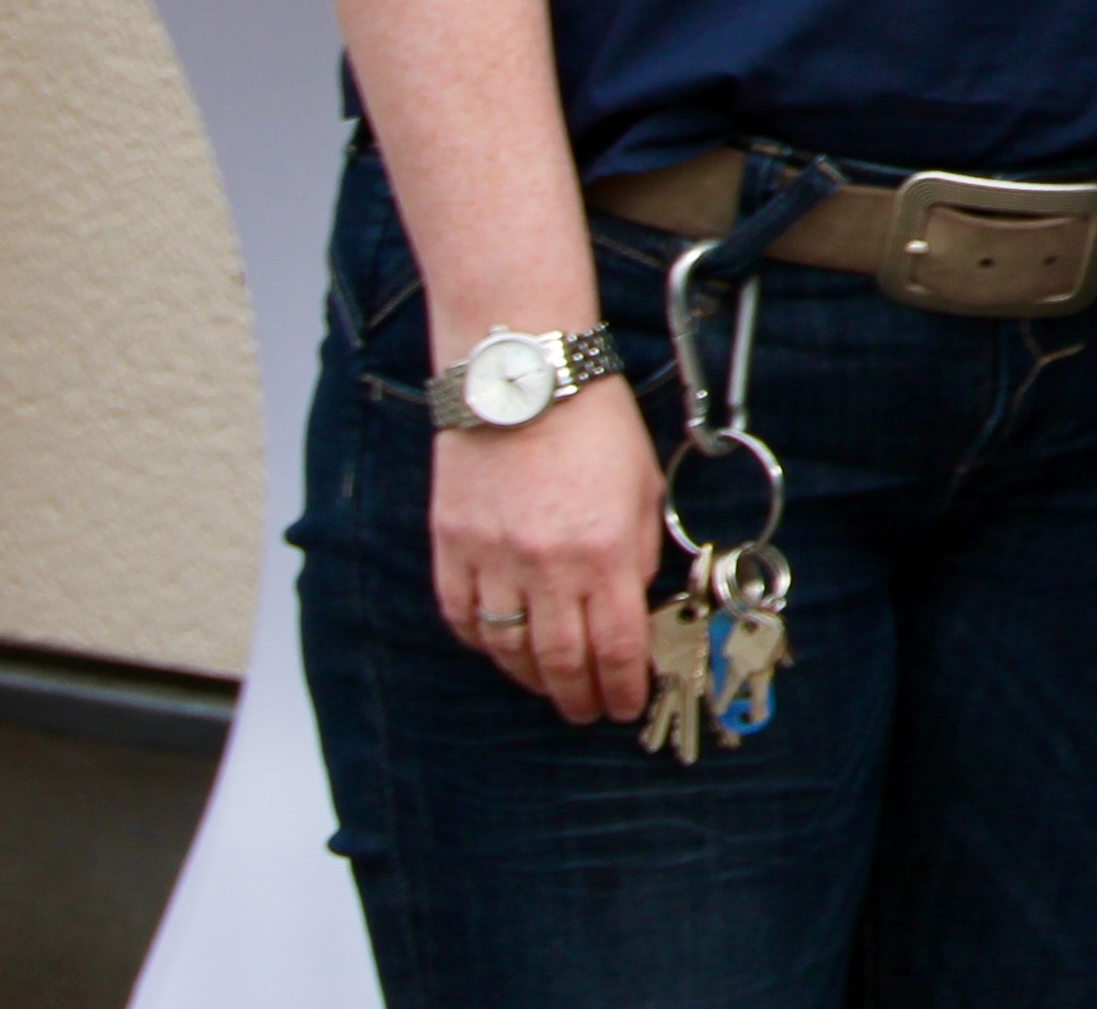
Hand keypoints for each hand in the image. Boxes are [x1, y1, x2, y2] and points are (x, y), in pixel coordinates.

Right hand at [431, 379, 663, 724]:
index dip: (624, 687)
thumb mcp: (644, 488)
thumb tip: (636, 601)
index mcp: (606, 553)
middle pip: (562, 662)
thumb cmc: (594, 427)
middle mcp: (548, 568)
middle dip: (579, 698)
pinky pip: (463, 619)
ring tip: (549, 688)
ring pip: (509, 651)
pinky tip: (501, 649)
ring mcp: (494, 563)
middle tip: (588, 712)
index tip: (627, 705)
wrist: (524, 383)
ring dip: (532, 680)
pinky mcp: (452, 550)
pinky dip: (483, 644)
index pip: (617, 648)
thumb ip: (640, 551)